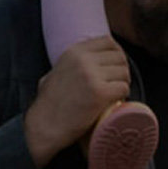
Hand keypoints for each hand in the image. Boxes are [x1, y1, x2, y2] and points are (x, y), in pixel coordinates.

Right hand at [23, 36, 130, 165]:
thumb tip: (91, 57)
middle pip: (119, 57)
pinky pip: (124, 88)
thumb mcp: (57, 71)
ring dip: (123, 83)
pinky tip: (114, 101)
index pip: (108, 42)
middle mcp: (84, 60)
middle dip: (122, 70)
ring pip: (124, 72)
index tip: (116, 66)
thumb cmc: (49, 103)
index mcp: (74, 51)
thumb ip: (73, 62)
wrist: (44, 126)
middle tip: (117, 83)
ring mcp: (92, 75)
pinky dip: (122, 95)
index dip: (116, 54)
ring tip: (115, 93)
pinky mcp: (100, 93)